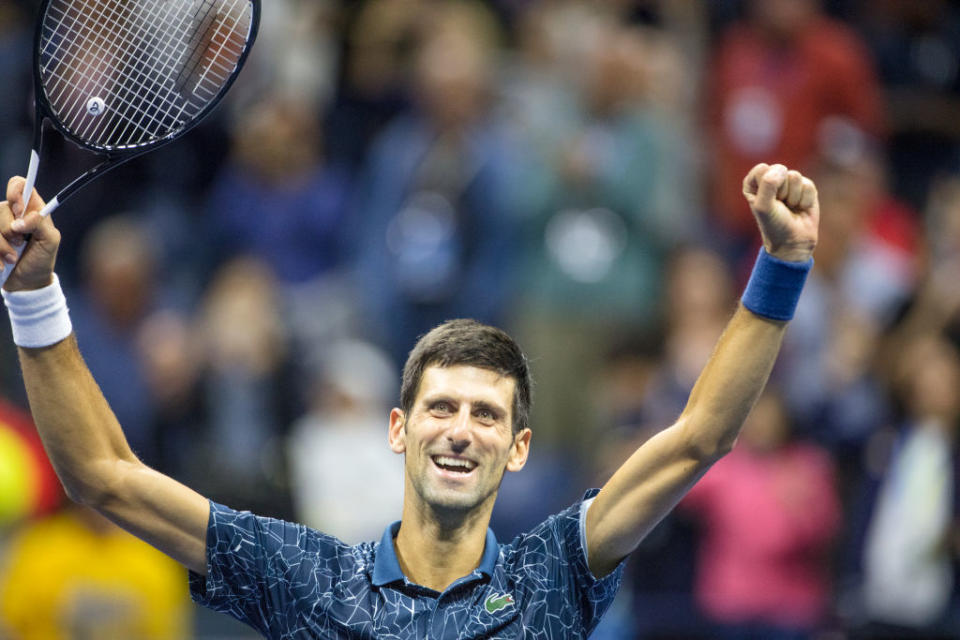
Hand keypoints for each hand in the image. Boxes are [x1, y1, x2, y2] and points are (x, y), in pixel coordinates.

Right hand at [1, 176, 60, 291]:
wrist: (27, 283)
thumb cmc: (41, 260)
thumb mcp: (50, 242)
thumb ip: (41, 224)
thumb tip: (22, 218)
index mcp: (30, 209)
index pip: (19, 184)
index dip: (16, 193)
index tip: (19, 211)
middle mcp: (11, 214)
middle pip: (0, 208)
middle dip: (9, 231)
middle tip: (20, 243)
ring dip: (1, 246)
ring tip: (12, 259)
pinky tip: (1, 264)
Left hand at [742, 163, 818, 262]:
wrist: (793, 241)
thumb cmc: (774, 225)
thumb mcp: (763, 207)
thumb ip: (768, 185)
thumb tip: (781, 170)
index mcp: (753, 183)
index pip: (761, 169)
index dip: (767, 185)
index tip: (767, 201)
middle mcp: (770, 180)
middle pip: (780, 169)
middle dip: (782, 190)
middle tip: (780, 205)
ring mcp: (788, 183)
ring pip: (795, 176)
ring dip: (793, 196)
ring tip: (790, 207)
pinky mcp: (805, 188)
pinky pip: (808, 185)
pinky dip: (805, 200)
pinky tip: (800, 208)